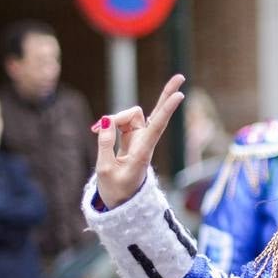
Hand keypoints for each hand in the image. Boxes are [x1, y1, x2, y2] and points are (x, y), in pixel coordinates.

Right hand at [94, 75, 185, 208]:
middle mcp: (145, 142)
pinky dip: (111, 122)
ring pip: (129, 115)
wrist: (122, 201)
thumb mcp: (105, 169)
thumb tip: (105, 120)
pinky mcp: (132, 137)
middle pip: (156, 113)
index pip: (156, 126)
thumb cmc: (116, 189)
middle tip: (180, 76)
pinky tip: (99, 128)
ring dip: (114, 118)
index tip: (180, 95)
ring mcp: (139, 138)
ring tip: (96, 131)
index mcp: (142, 152)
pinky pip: (123, 121)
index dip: (166, 110)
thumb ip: (105, 144)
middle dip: (167, 94)